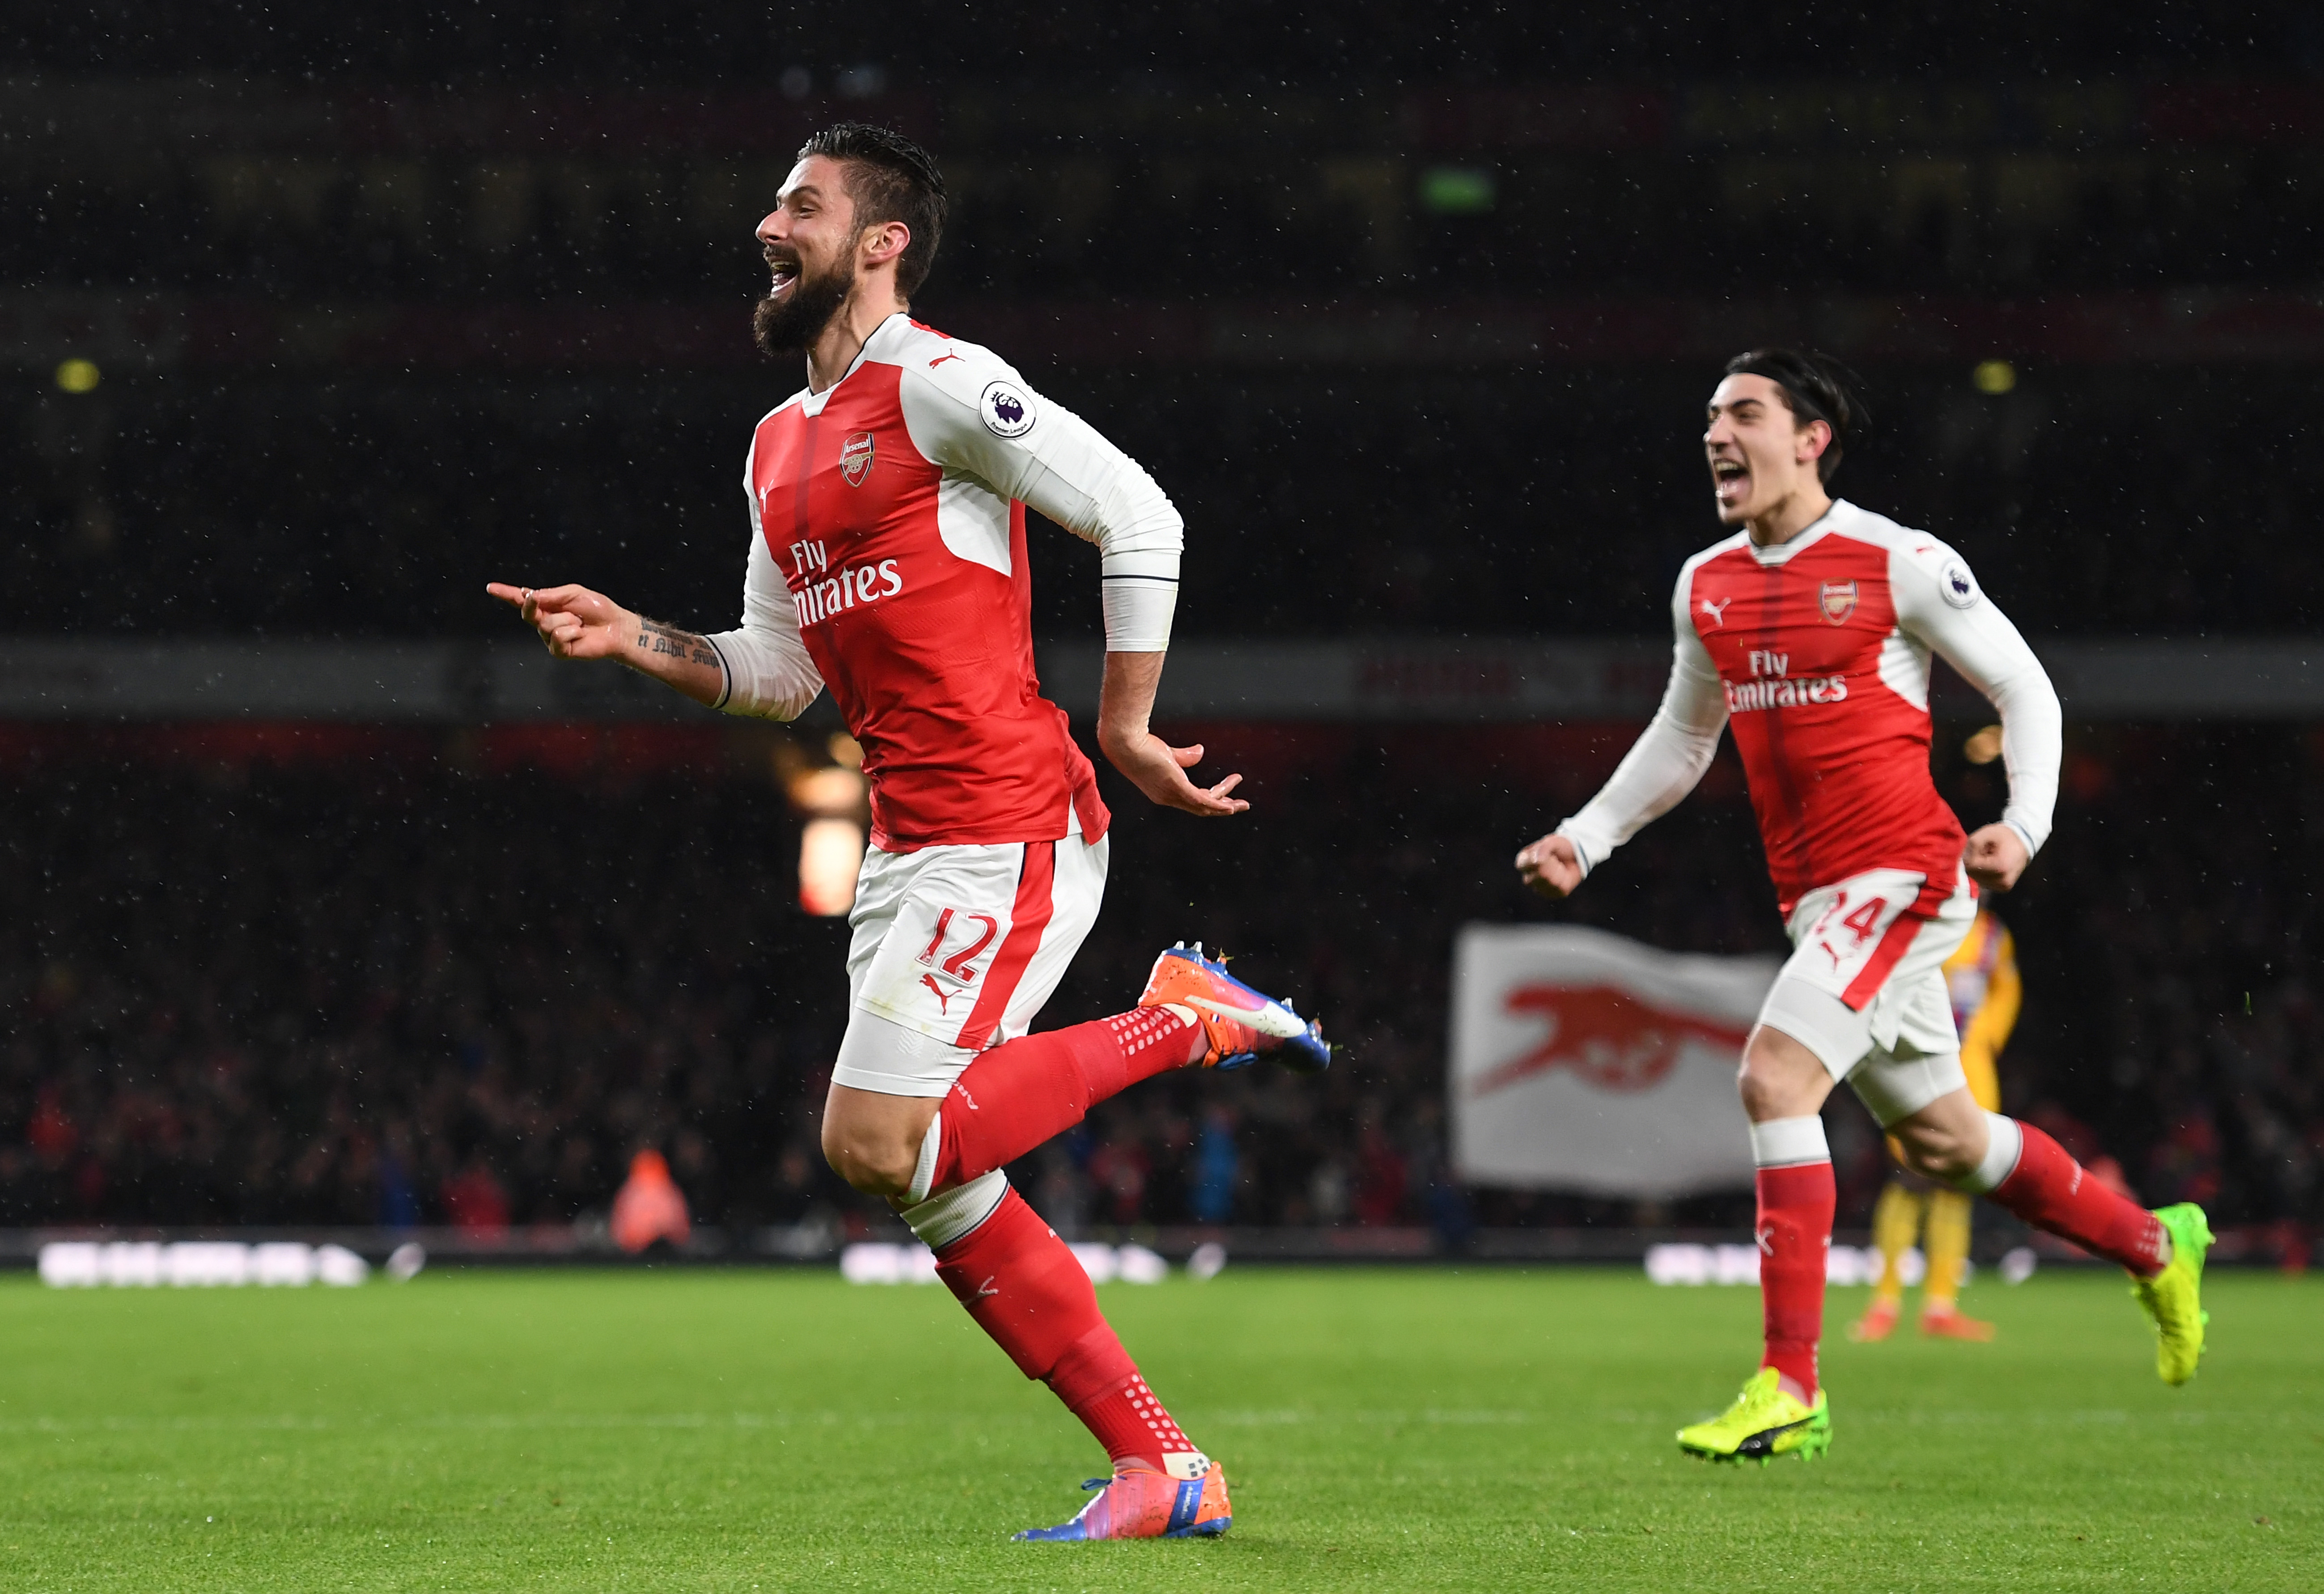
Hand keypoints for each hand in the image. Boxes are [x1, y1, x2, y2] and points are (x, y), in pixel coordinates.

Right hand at [486, 581, 634, 659]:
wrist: (615, 626)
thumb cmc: (597, 608)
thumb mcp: (573, 593)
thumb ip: (551, 595)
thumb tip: (528, 595)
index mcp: (546, 606)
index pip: (521, 600)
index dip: (506, 594)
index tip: (490, 587)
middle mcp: (544, 622)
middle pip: (528, 612)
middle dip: (535, 605)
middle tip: (551, 602)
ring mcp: (550, 638)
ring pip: (547, 625)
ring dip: (568, 620)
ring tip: (580, 622)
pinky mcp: (558, 651)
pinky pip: (557, 638)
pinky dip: (572, 633)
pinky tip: (580, 634)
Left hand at [1098, 728, 1247, 816]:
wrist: (1125, 742)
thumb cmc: (1139, 745)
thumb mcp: (1167, 753)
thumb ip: (1184, 756)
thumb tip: (1200, 751)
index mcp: (1163, 792)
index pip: (1191, 800)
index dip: (1210, 800)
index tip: (1225, 794)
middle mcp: (1168, 798)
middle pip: (1201, 808)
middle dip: (1222, 808)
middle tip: (1239, 805)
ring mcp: (1172, 794)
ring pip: (1205, 807)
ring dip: (1226, 805)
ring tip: (1242, 803)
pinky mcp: (1177, 787)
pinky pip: (1203, 801)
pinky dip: (1219, 805)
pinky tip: (1232, 804)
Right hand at [1515, 832, 1583, 899]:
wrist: (1574, 855)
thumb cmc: (1559, 847)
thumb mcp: (1552, 842)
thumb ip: (1543, 849)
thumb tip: (1537, 862)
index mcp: (1523, 862)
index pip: (1523, 865)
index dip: (1536, 861)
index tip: (1549, 854)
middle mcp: (1528, 877)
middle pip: (1541, 874)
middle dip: (1553, 864)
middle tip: (1556, 858)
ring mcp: (1538, 888)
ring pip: (1551, 882)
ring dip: (1560, 871)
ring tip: (1559, 865)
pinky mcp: (1551, 894)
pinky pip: (1560, 888)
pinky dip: (1566, 879)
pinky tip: (1564, 874)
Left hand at [1963, 823, 2028, 892]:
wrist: (2024, 843)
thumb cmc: (2005, 837)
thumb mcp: (1986, 833)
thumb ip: (1972, 844)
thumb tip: (1965, 859)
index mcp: (2000, 867)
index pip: (1971, 865)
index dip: (1971, 854)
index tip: (1981, 846)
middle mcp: (2002, 881)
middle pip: (1973, 873)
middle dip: (1974, 861)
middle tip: (1985, 851)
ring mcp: (2003, 887)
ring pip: (1977, 879)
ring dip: (1978, 868)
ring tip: (1989, 857)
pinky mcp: (2003, 888)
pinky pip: (1983, 882)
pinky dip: (1983, 873)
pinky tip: (1991, 865)